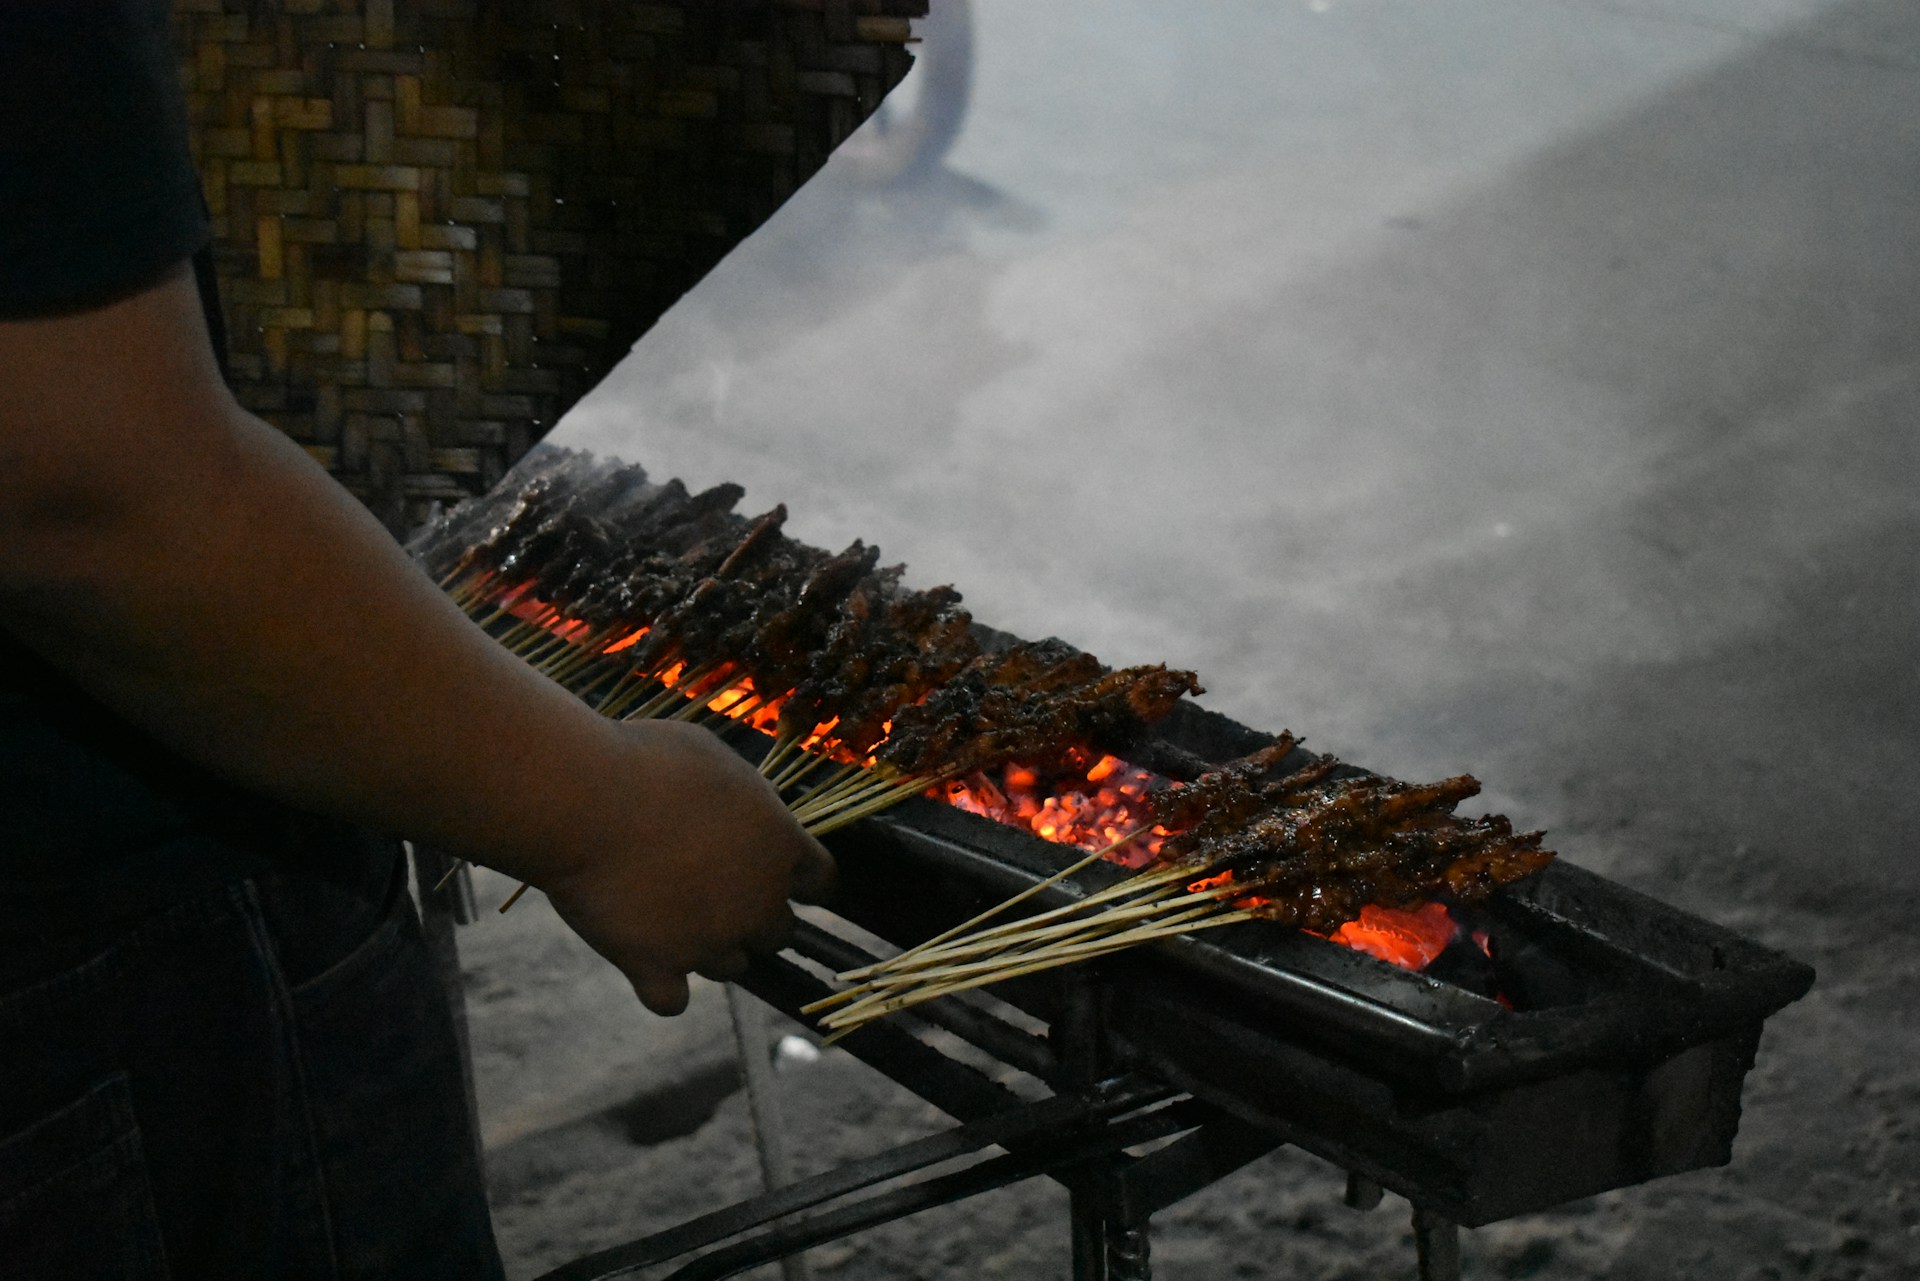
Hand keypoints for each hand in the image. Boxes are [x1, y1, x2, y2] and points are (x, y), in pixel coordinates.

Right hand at [531, 720, 835, 1014]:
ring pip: (730, 967)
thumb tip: (745, 809)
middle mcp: (758, 903)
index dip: (800, 880)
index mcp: (781, 846)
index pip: (821, 881)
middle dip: (752, 915)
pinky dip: (661, 985)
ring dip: (707, 946)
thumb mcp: (716, 760)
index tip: (781, 875)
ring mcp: (710, 942)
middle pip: (777, 932)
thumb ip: (744, 798)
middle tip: (710, 889)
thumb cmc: (649, 764)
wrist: (585, 801)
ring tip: (667, 913)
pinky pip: (672, 1000)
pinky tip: (643, 959)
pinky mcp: (658, 968)